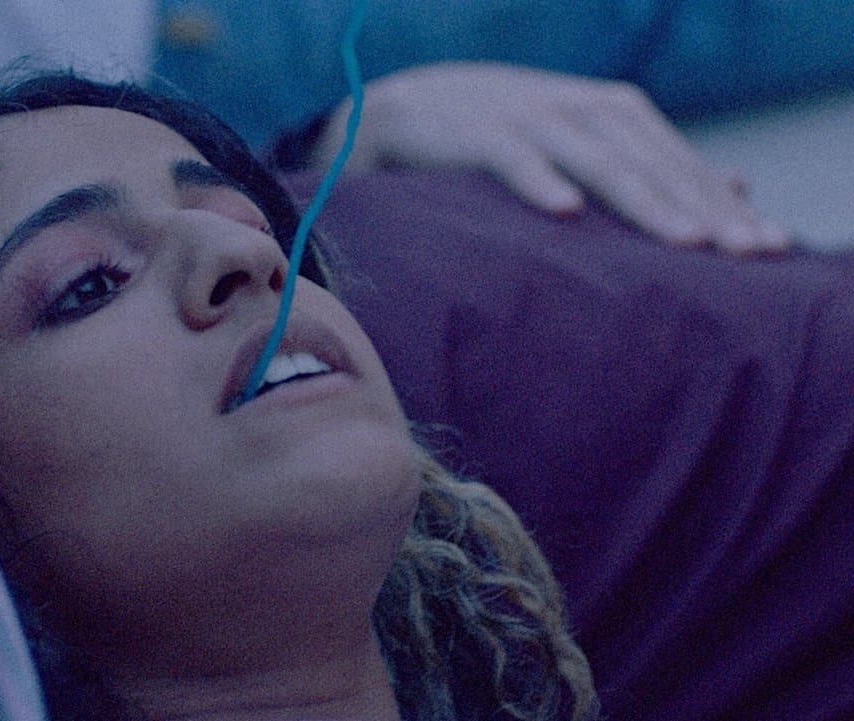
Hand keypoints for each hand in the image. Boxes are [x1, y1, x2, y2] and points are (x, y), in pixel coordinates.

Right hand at [313, 62, 790, 253]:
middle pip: (655, 164)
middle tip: (746, 254)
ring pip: (601, 161)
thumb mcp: (591, 138)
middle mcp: (584, 109)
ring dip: (644, 200)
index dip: (728, 205)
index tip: (771, 249)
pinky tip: (568, 211)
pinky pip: (516, 160)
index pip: (684, 163)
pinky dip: (542, 181)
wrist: (413, 107)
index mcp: (617, 112)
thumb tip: (739, 184)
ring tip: (685, 243)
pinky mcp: (481, 135)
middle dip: (704, 209)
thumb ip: (659, 161)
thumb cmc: (510, 133)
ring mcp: (533, 118)